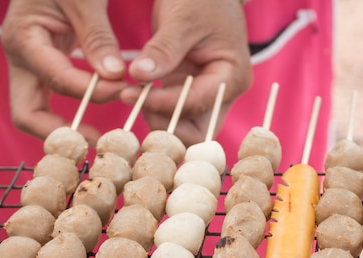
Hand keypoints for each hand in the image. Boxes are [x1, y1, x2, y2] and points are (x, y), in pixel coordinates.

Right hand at [0, 0, 129, 145]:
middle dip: (61, 134)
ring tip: (103, 138)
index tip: (122, 90)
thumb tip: (114, 75)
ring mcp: (29, 66)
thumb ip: (97, 36)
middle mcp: (20, 58)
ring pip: (37, 112)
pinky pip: (53, 99)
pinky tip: (100, 119)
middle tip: (99, 144)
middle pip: (27, 113)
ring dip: (67, 128)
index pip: (56, 79)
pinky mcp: (44, 67)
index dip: (91, 92)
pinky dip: (73, 112)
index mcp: (23, 38)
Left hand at [120, 0, 252, 145]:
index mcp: (232, 76)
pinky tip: (138, 93)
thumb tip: (138, 75)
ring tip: (133, 95)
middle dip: (166, 125)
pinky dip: (156, 108)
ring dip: (158, 119)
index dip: (162, 104)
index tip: (129, 94)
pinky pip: (176, 113)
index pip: (196, 103)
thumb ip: (163, 50)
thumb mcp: (182, 19)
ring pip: (186, 127)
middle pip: (199, 132)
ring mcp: (210, 95)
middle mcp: (225, 93)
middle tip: (134, 103)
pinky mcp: (193, 92)